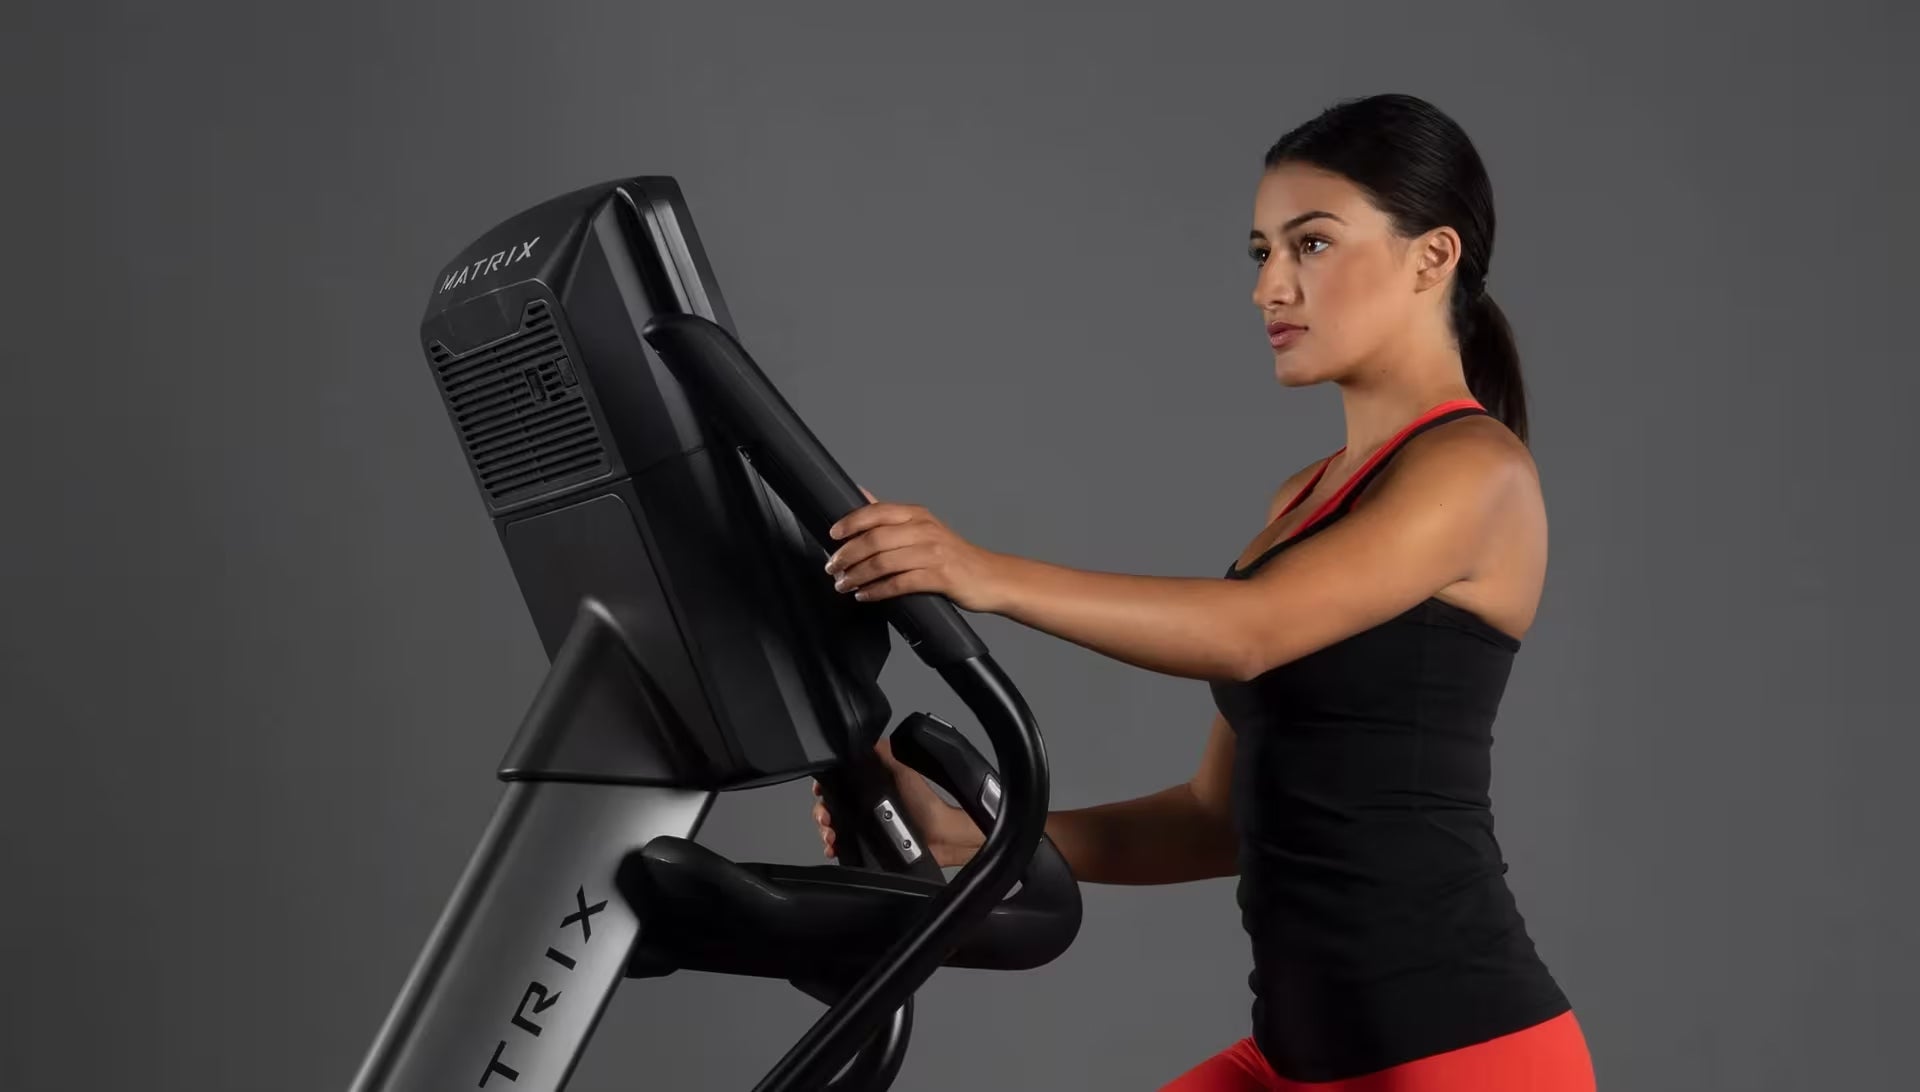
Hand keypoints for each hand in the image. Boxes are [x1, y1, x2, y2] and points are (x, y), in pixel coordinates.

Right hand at [811, 737, 984, 867]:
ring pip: (834, 826)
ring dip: (826, 830)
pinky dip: (834, 847)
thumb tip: (869, 739)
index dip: (826, 786)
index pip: (840, 783)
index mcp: (871, 786)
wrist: (938, 837)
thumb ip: (887, 754)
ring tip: (830, 834)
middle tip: (825, 817)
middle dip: (821, 811)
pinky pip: (844, 846)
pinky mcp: (868, 845)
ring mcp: (865, 826)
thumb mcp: (905, 771)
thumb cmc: (925, 804)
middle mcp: (865, 805)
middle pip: (831, 806)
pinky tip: (833, 847)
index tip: (820, 790)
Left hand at [824, 487, 1009, 612]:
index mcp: (918, 515)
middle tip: (832, 567)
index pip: (877, 512)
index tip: (832, 536)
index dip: (850, 522)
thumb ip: (891, 515)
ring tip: (843, 584)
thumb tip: (861, 494)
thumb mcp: (923, 528)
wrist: (991, 578)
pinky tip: (865, 595)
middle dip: (847, 555)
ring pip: (883, 562)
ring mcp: (933, 553)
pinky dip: (877, 591)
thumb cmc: (953, 555)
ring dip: (857, 576)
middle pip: (875, 539)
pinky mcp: (940, 577)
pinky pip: (899, 583)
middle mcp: (925, 530)